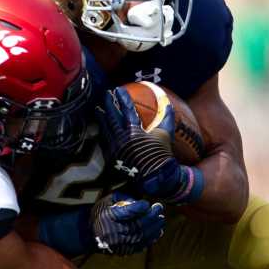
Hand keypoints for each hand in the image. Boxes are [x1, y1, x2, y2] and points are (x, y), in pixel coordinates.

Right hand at [90, 192, 165, 254]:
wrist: (89, 234)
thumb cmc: (101, 214)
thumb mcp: (108, 200)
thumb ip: (124, 197)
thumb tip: (141, 203)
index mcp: (109, 217)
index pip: (128, 212)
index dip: (140, 207)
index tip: (147, 203)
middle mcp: (114, 232)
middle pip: (138, 225)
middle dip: (152, 217)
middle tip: (159, 208)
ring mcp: (119, 244)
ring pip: (141, 236)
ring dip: (155, 228)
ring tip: (161, 220)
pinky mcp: (123, 251)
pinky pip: (140, 246)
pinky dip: (151, 239)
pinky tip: (157, 232)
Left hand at [96, 87, 200, 202]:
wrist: (155, 178)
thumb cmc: (161, 155)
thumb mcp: (165, 135)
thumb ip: (166, 118)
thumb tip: (169, 104)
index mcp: (135, 132)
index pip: (127, 110)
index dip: (123, 99)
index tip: (119, 89)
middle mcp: (122, 139)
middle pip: (112, 117)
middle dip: (109, 104)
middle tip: (106, 94)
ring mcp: (115, 149)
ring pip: (106, 129)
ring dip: (102, 118)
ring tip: (99, 109)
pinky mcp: (112, 158)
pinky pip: (104, 142)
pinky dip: (103, 133)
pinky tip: (101, 128)